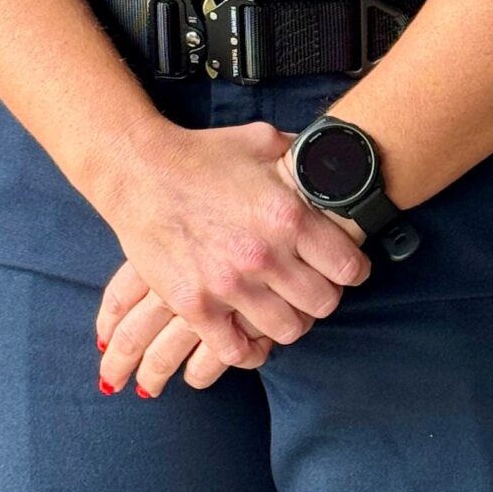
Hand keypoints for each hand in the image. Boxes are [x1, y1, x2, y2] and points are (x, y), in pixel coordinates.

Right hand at [95, 122, 370, 381]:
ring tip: (284, 307)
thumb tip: (333, 162)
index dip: (353, 269)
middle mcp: (263, 255)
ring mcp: (228, 284)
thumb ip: (302, 156)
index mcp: (287, 215)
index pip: (347, 266)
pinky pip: (236, 351)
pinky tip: (251, 335)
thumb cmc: (202, 152)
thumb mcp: (262, 141)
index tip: (346, 268)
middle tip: (314, 287)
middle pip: (323, 303)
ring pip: (287, 330)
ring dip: (290, 321)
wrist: (139, 170)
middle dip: (324, 295)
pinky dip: (249, 350)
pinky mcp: (196, 305)